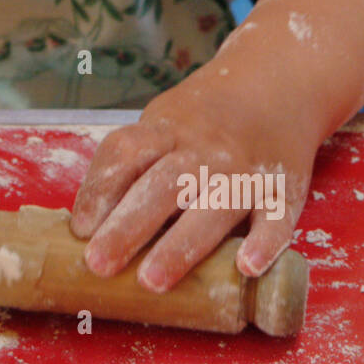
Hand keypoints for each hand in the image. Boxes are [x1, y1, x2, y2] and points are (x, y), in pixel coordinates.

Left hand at [70, 66, 313, 290]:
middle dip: (128, 226)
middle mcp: (204, 150)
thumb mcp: (163, 124)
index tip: (80, 229)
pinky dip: (265, 242)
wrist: (275, 83)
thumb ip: (134, 164)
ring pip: (213, 207)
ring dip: (181, 244)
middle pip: (162, 186)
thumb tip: (88, 225)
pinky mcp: (283, 191)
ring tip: (151, 280)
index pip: (126, 153)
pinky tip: (246, 266)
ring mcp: (245, 170)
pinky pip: (276, 218)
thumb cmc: (202, 120)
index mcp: (167, 130)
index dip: (99, 189)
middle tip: (99, 263)